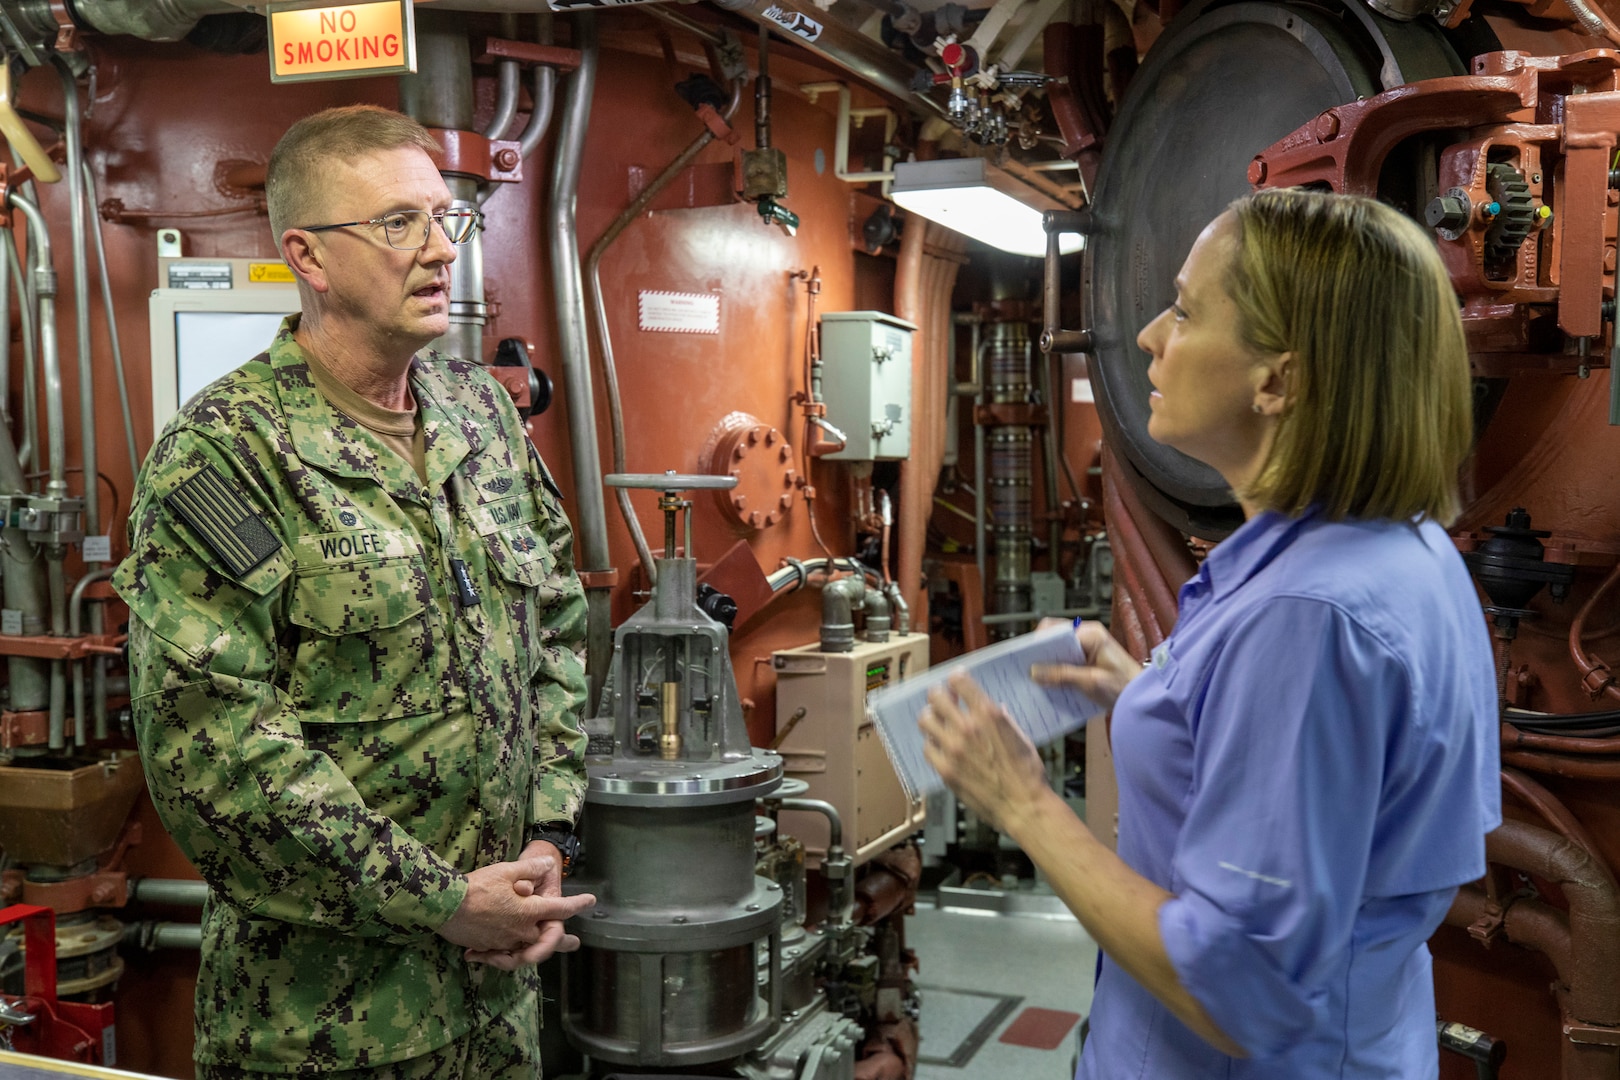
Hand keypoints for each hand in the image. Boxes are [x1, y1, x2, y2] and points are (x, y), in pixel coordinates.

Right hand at [439, 855, 594, 969]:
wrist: (445, 906)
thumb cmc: (477, 886)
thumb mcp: (506, 871)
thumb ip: (530, 869)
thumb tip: (549, 864)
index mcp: (529, 912)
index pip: (560, 908)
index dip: (577, 904)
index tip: (590, 901)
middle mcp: (520, 931)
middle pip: (545, 937)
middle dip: (560, 939)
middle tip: (574, 942)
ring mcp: (504, 941)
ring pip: (525, 947)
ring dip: (536, 947)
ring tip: (541, 948)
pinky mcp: (488, 946)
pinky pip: (504, 951)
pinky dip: (509, 950)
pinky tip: (509, 948)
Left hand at [919, 673, 1050, 834]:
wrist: (1024, 806)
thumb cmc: (1028, 775)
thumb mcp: (1020, 737)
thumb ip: (1002, 720)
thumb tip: (993, 710)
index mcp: (989, 715)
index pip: (959, 681)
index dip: (955, 679)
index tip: (955, 681)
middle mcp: (968, 728)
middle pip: (935, 697)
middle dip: (938, 695)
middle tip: (942, 699)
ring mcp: (953, 749)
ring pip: (925, 721)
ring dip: (931, 718)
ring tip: (936, 722)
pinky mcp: (946, 770)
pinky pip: (927, 749)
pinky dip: (932, 745)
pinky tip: (939, 747)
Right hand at [1030, 619, 1140, 710]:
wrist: (1142, 699)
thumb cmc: (1123, 687)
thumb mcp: (1090, 682)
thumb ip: (1062, 675)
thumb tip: (1034, 671)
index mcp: (1089, 634)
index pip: (1055, 630)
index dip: (1039, 643)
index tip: (1027, 659)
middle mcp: (1087, 636)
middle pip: (1054, 640)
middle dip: (1041, 655)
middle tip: (1028, 671)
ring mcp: (1087, 647)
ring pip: (1058, 651)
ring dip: (1049, 665)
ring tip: (1038, 681)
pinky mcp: (1087, 659)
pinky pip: (1066, 661)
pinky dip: (1058, 671)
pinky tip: (1053, 684)